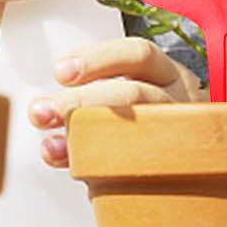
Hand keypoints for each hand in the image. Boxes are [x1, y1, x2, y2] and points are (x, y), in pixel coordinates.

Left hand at [30, 37, 203, 167]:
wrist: (184, 164)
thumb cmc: (142, 120)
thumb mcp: (126, 92)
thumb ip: (90, 92)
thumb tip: (41, 107)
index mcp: (164, 73)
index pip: (138, 54)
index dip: (97, 60)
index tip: (60, 72)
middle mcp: (175, 102)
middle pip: (135, 95)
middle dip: (82, 102)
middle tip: (46, 111)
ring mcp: (176, 138)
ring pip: (135, 135)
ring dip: (85, 138)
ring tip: (52, 146)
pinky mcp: (170, 172)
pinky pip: (135, 172)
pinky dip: (99, 172)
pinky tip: (76, 170)